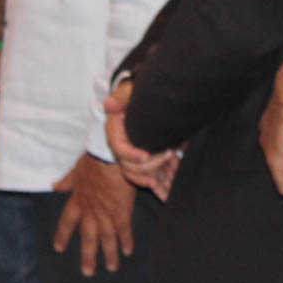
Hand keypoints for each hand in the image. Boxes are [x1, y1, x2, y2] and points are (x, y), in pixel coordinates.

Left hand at [52, 153, 136, 275]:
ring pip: (106, 239)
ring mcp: (106, 214)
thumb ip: (67, 181)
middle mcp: (90, 212)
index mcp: (78, 201)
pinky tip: (128, 251)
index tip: (59, 248)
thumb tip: (54, 186)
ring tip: (111, 268)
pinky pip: (123, 230)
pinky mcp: (121, 212)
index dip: (64, 235)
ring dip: (108, 254)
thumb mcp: (77, 170)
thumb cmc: (93, 160)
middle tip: (88, 272)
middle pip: (88, 238)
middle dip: (88, 255)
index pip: (67, 222)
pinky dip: (126, 241)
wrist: (110, 156)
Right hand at [103, 82, 178, 199]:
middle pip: (129, 166)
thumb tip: (109, 104)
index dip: (130, 154)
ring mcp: (135, 155)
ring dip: (155, 177)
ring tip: (172, 173)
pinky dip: (159, 186)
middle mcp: (124, 146)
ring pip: (139, 175)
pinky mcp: (148, 160)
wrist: (148, 95)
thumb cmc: (137, 91)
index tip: (146, 155)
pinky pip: (150, 177)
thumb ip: (122, 95)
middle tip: (170, 153)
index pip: (118, 148)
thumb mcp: (130, 89)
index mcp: (117, 131)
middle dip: (149, 164)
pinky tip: (168, 194)